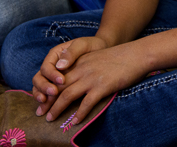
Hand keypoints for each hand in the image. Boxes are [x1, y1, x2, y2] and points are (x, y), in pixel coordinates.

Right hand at [33, 36, 107, 102]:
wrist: (101, 51)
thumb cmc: (91, 47)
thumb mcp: (82, 45)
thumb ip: (71, 53)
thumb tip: (60, 65)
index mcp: (54, 55)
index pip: (46, 67)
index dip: (51, 75)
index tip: (62, 81)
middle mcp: (51, 66)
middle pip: (39, 78)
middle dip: (43, 87)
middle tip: (54, 93)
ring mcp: (52, 76)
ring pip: (39, 87)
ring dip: (40, 95)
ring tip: (45, 103)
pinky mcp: (57, 85)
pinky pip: (46, 93)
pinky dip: (45, 100)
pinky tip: (49, 107)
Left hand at [35, 39, 151, 125]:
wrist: (137, 54)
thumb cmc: (120, 57)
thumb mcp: (98, 58)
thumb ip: (86, 66)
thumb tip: (78, 80)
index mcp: (81, 61)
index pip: (58, 76)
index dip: (48, 89)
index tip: (42, 100)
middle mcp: (82, 69)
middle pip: (58, 87)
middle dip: (47, 102)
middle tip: (40, 113)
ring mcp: (92, 78)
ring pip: (67, 95)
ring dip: (57, 109)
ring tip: (51, 119)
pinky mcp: (102, 86)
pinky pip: (86, 103)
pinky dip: (79, 114)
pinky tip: (74, 122)